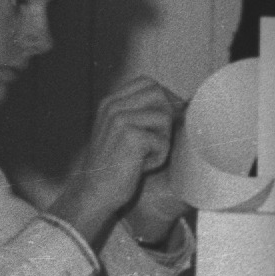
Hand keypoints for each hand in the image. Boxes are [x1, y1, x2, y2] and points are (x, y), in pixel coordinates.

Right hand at [54, 75, 185, 245]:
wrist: (94, 192)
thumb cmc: (113, 166)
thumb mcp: (120, 132)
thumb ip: (139, 114)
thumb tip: (180, 104)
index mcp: (110, 103)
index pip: (148, 83)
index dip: (163, 98)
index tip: (165, 119)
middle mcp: (113, 106)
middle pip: (159, 94)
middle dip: (166, 116)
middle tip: (157, 140)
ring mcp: (120, 120)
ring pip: (164, 117)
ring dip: (163, 140)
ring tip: (146, 156)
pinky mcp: (130, 137)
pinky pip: (162, 141)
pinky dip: (158, 157)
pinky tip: (141, 166)